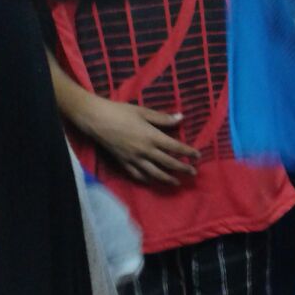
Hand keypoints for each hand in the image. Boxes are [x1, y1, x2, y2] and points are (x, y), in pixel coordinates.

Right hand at [85, 97, 199, 185]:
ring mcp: (134, 159)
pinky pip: (137, 175)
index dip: (188, 152)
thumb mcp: (144, 112)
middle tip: (193, 173)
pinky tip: (152, 181)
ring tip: (177, 182)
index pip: (175, 147)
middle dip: (182, 168)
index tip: (197, 156)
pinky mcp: (123, 162)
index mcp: (152, 136)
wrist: (97, 119)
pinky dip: (146, 179)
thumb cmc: (120, 112)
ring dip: (167, 178)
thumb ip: (163, 118)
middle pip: (168, 163)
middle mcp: (145, 151)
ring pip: (154, 173)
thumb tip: (181, 117)